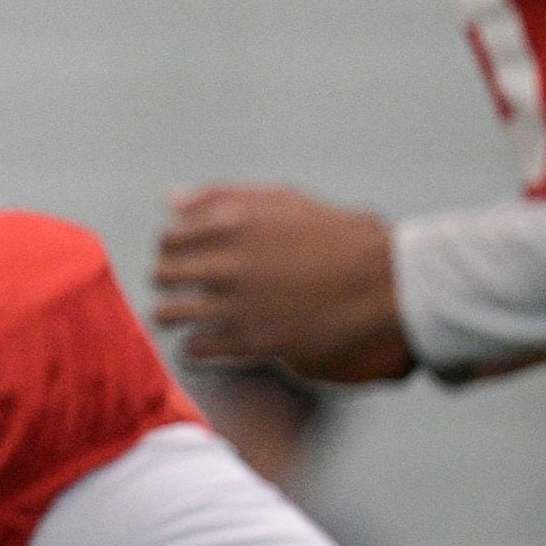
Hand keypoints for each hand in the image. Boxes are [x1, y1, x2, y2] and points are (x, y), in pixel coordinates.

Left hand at [152, 185, 413, 382]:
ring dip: (170, 314)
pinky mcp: (253, 341)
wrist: (382, 283)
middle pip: (162, 274)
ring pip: (169, 313)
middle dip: (167, 280)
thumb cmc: (335, 235)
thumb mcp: (282, 200)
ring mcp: (238, 304)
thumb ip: (221, 196)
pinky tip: (203, 344)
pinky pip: (196, 348)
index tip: (183, 257)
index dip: (172, 249)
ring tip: (181, 317)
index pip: (169, 238)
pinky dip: (194, 347)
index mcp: (233, 223)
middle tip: (180, 287)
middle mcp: (229, 263)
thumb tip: (170, 202)